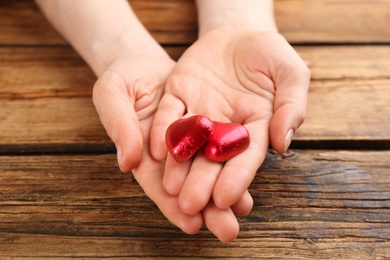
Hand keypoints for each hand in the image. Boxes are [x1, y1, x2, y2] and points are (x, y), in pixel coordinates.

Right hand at [92, 53, 251, 241]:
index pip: (157, 184)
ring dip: (225, 191)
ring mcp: (190, 140)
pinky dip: (232, 161)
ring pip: (207, 170)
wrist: (144, 61)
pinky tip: (247, 177)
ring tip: (243, 209)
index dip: (171, 205)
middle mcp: (169, 154)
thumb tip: (127, 163)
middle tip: (227, 230)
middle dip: (207, 209)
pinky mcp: (207, 125)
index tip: (190, 223)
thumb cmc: (121, 77)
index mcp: (142, 152)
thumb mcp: (111, 93)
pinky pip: (221, 144)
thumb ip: (119, 125)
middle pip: (187, 185)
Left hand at [150, 30, 309, 234]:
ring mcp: (199, 112)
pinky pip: (169, 115)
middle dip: (201, 183)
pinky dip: (162, 131)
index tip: (225, 199)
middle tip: (190, 206)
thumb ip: (291, 106)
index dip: (237, 178)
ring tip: (169, 188)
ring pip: (187, 143)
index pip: (246, 156)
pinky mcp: (178, 94)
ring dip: (178, 166)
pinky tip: (155, 149)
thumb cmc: (270, 54)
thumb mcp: (291, 73)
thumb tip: (283, 143)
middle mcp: (224, 126)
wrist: (238, 33)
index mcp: (255, 127)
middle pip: (213, 160)